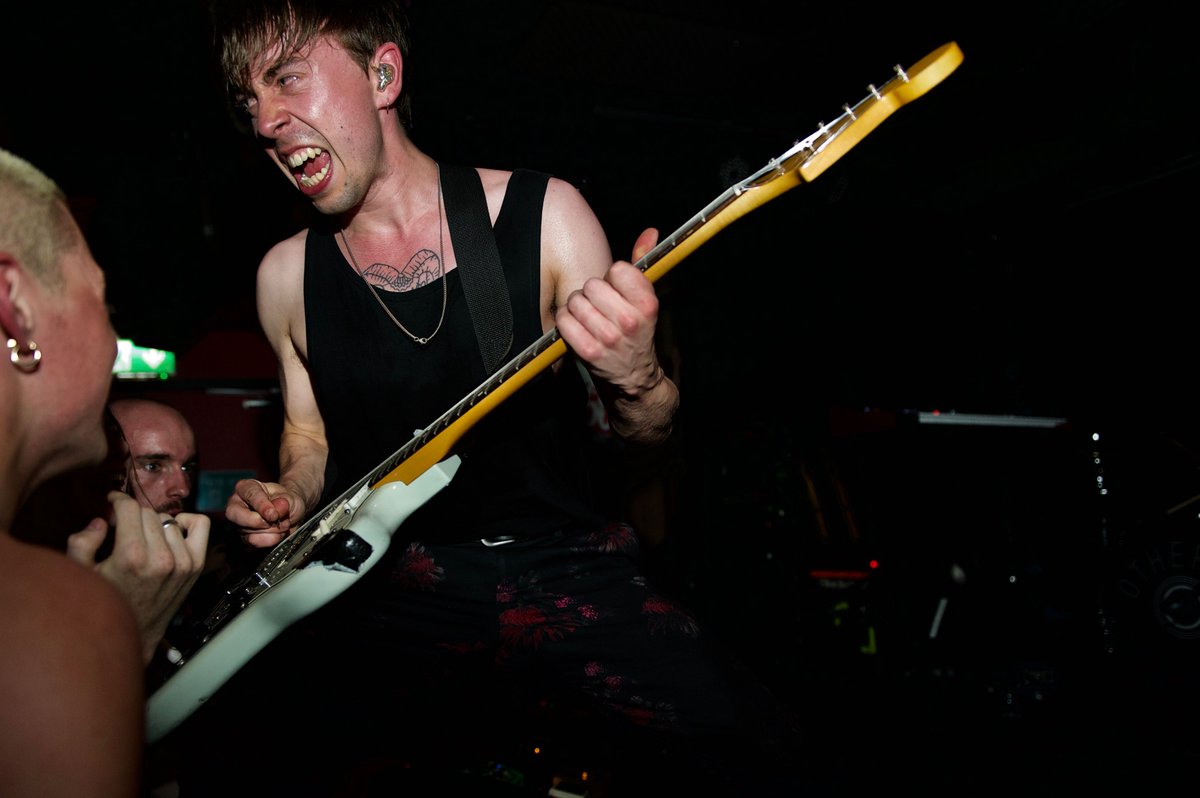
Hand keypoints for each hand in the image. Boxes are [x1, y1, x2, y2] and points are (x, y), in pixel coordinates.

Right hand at [66, 492, 209, 664]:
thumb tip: (99, 521)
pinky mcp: (196, 565)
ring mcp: (182, 561)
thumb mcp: (82, 574)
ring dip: (154, 523)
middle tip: (123, 526)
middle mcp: (160, 557)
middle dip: (132, 515)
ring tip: (143, 536)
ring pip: (168, 519)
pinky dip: (186, 521)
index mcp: (131, 556)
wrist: (136, 633)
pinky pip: (200, 525)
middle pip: (147, 513)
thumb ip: (82, 542)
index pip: (129, 508)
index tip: (112, 502)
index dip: (117, 500)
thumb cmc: (108, 602)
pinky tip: (171, 530)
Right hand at [224, 478, 302, 548]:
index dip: (262, 506)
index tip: (273, 514)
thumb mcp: (291, 497)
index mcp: (246, 487)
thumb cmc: (286, 501)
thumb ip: (284, 502)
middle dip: (257, 521)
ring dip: (270, 531)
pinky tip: (277, 533)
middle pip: (234, 514)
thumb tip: (276, 509)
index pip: (250, 494)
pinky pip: (253, 542)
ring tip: (282, 524)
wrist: (290, 513)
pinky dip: (270, 540)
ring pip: (247, 531)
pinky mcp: (244, 537)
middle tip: (274, 520)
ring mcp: (239, 522)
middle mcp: (237, 504)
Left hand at [556, 227, 664, 396]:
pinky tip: (577, 327)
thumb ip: (644, 262)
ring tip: (590, 317)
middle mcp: (629, 320)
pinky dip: (566, 321)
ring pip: (575, 301)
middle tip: (600, 306)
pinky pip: (564, 321)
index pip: (617, 269)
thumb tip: (650, 232)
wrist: (634, 377)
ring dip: (577, 307)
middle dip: (592, 293)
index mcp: (647, 303)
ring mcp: (608, 337)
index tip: (616, 291)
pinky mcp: (588, 351)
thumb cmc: (637, 333)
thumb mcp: (645, 299)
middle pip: (592, 284)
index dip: (613, 278)